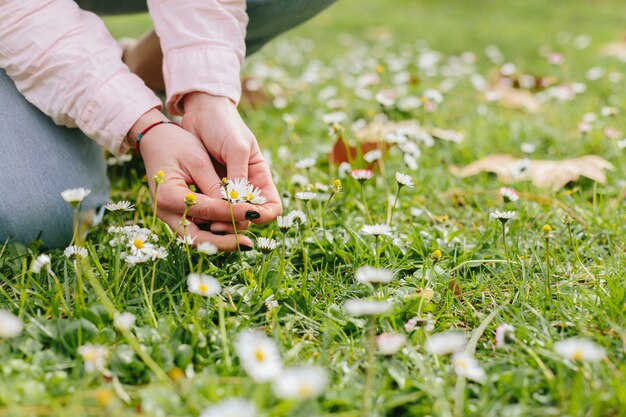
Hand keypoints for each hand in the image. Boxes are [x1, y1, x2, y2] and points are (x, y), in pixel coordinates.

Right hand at [130, 108, 257, 250]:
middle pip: (197, 237)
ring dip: (219, 241)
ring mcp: (168, 216)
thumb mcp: (198, 159)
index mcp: (169, 195)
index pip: (207, 211)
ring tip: (242, 240)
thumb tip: (235, 207)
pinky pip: (194, 230)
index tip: (253, 213)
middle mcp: (164, 211)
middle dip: (224, 242)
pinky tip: (230, 232)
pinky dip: (212, 233)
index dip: (232, 213)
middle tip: (247, 243)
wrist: (154, 140)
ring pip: (196, 238)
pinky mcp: (174, 215)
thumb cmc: (177, 144)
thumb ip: (215, 185)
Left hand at [181, 92, 281, 223]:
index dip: (264, 215)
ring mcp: (226, 189)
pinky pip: (211, 209)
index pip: (271, 206)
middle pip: (249, 216)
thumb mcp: (236, 148)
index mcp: (259, 176)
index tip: (249, 215)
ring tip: (207, 221)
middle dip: (237, 222)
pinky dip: (207, 215)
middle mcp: (245, 187)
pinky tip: (197, 213)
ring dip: (221, 222)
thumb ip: (238, 175)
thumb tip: (239, 204)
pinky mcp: (208, 189)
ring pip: (229, 216)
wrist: (199, 110)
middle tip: (220, 224)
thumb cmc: (223, 124)